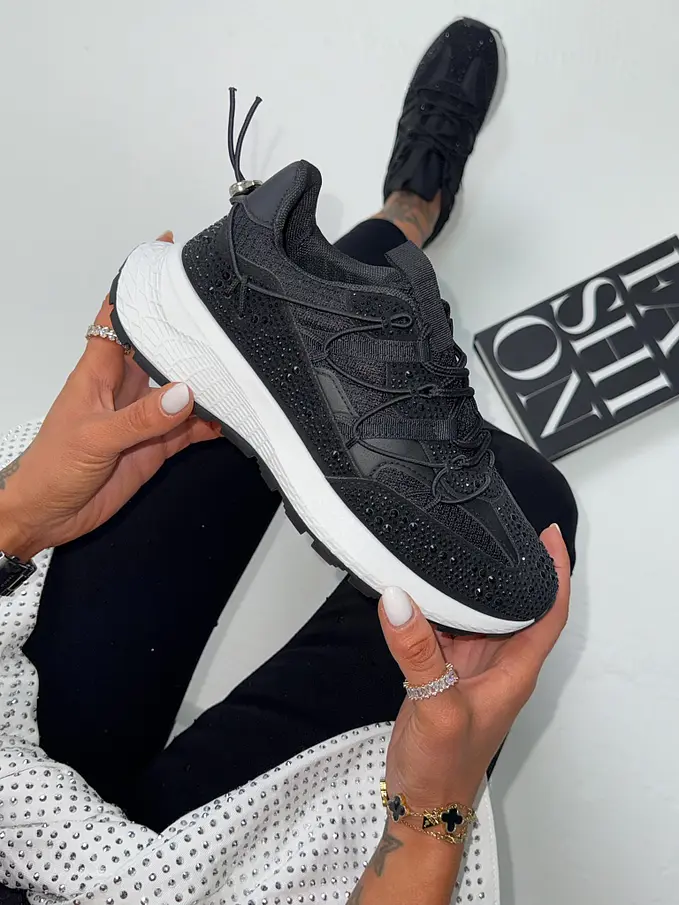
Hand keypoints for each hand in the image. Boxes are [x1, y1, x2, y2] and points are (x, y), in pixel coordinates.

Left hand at [0, 233, 219, 558]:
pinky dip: (211, 425)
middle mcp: (125, 388)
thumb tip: (183, 394)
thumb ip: (141, 418)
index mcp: (99, 372)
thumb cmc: (51, 468)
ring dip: (207, 384)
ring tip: (237, 372)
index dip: (138, 287)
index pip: (118, 318)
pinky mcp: (155, 445)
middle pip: (161, 350)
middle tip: (222, 318)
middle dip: (188, 334)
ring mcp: (142, 417)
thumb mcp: (94, 438)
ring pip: (183, 390)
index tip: (163, 257)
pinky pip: (190, 429)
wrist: (49, 515)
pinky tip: (230, 420)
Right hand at [380, 524, 569, 808]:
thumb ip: (418, 653)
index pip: (549, 613)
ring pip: (479, 614)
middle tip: (494, 526)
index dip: (555, 574)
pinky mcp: (444, 672)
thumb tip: (397, 599)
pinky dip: (437, 606)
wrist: (422, 803)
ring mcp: (471, 668)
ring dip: (470, 584)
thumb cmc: (444, 766)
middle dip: (511, 567)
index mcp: (515, 670)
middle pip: (515, 606)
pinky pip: (446, 628)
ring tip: (457, 545)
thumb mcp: (435, 707)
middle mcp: (499, 664)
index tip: (548, 536)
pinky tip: (421, 586)